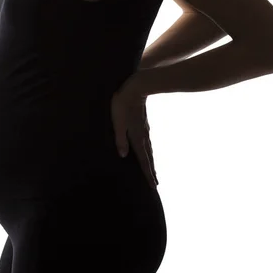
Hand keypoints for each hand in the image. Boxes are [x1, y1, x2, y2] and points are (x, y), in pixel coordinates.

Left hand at [110, 73, 158, 188]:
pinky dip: (147, 149)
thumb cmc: (122, 104)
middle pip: (148, 156)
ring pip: (148, 148)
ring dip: (150, 160)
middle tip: (155, 183)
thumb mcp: (117, 121)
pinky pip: (146, 140)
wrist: (136, 87)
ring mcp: (144, 128)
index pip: (143, 159)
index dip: (147, 172)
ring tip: (152, 169)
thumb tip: (123, 155)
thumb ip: (120, 138)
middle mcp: (142, 135)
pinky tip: (147, 148)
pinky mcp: (142, 122)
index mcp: (136, 137)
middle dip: (151, 170)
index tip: (153, 185)